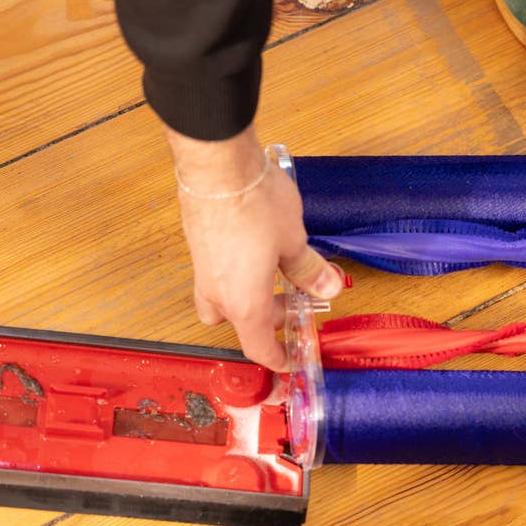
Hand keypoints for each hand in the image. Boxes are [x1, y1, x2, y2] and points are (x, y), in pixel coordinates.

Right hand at [166, 123, 343, 370]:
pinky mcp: (197, 246)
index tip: (289, 360)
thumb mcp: (294, 241)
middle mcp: (217, 293)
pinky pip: (215, 275)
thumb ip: (310, 270)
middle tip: (295, 302)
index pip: (259, 348)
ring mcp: (202, 270)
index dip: (277, 358)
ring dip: (248, 297)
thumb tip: (328, 287)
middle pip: (241, 324)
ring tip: (275, 274)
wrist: (215, 165)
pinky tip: (256, 250)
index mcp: (244, 304)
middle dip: (269, 319)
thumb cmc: (254, 204)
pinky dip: (235, 275)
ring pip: (223, 300)